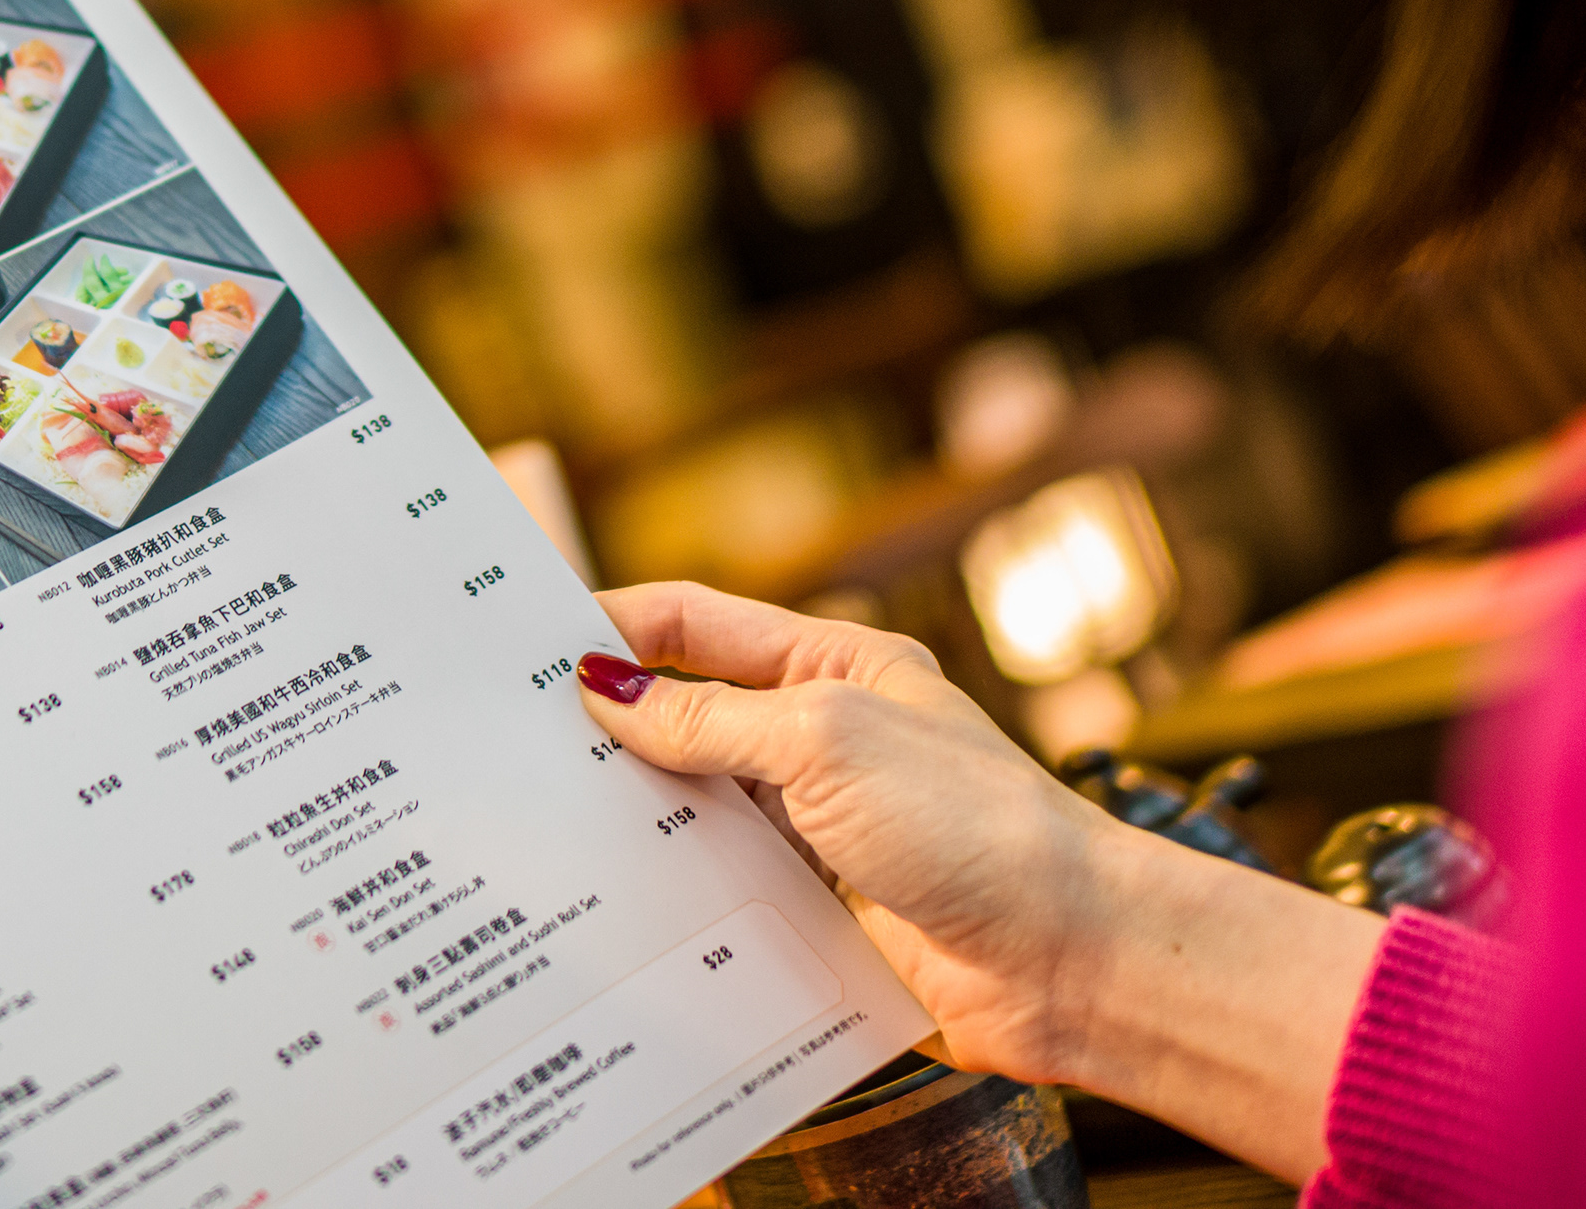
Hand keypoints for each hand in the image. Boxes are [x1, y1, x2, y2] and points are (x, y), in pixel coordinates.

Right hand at [575, 582, 1121, 1085]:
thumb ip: (710, 719)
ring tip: (547, 821)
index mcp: (836, 666)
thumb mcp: (825, 743)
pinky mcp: (822, 905)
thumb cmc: (975, 826)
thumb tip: (607, 692)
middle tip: (516, 738)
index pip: (700, 626)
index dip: (617, 625)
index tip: (531, 643)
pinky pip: (727, 886)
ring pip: (701, 807)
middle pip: (691, 716)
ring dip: (639, 814)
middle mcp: (824, 738)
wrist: (1068, 960)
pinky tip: (619, 897)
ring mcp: (823, 825)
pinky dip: (676, 888)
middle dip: (612, 725)